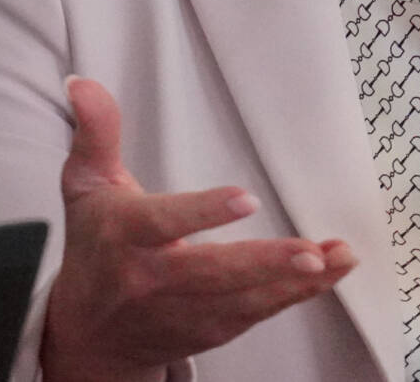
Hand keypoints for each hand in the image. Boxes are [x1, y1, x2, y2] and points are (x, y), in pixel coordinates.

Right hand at [41, 76, 357, 381]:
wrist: (89, 335)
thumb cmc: (97, 247)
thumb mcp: (87, 187)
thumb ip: (95, 133)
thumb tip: (84, 84)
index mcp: (125, 236)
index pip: (162, 223)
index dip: (202, 213)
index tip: (246, 198)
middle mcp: (154, 279)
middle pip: (212, 273)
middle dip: (263, 265)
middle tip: (309, 253)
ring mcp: (185, 310)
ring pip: (243, 299)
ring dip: (294, 282)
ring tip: (335, 258)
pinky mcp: (212, 329)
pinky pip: (259, 313)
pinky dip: (297, 295)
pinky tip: (331, 271)